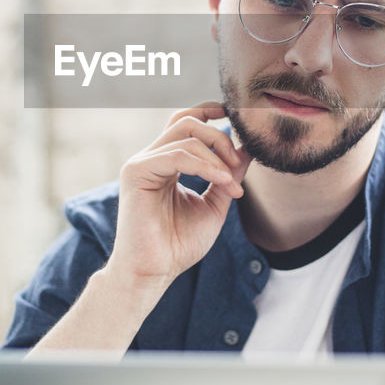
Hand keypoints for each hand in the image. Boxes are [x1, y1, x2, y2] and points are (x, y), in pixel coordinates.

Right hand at [105, 101, 251, 290]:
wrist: (155, 272)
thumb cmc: (179, 245)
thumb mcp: (214, 205)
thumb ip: (228, 176)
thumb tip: (248, 149)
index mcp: (164, 163)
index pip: (184, 123)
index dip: (209, 112)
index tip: (234, 116)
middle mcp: (150, 158)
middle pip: (187, 122)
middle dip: (220, 137)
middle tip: (238, 165)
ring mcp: (141, 163)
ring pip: (186, 135)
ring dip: (218, 157)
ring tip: (232, 184)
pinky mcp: (136, 172)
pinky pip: (178, 155)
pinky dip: (206, 166)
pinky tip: (222, 182)